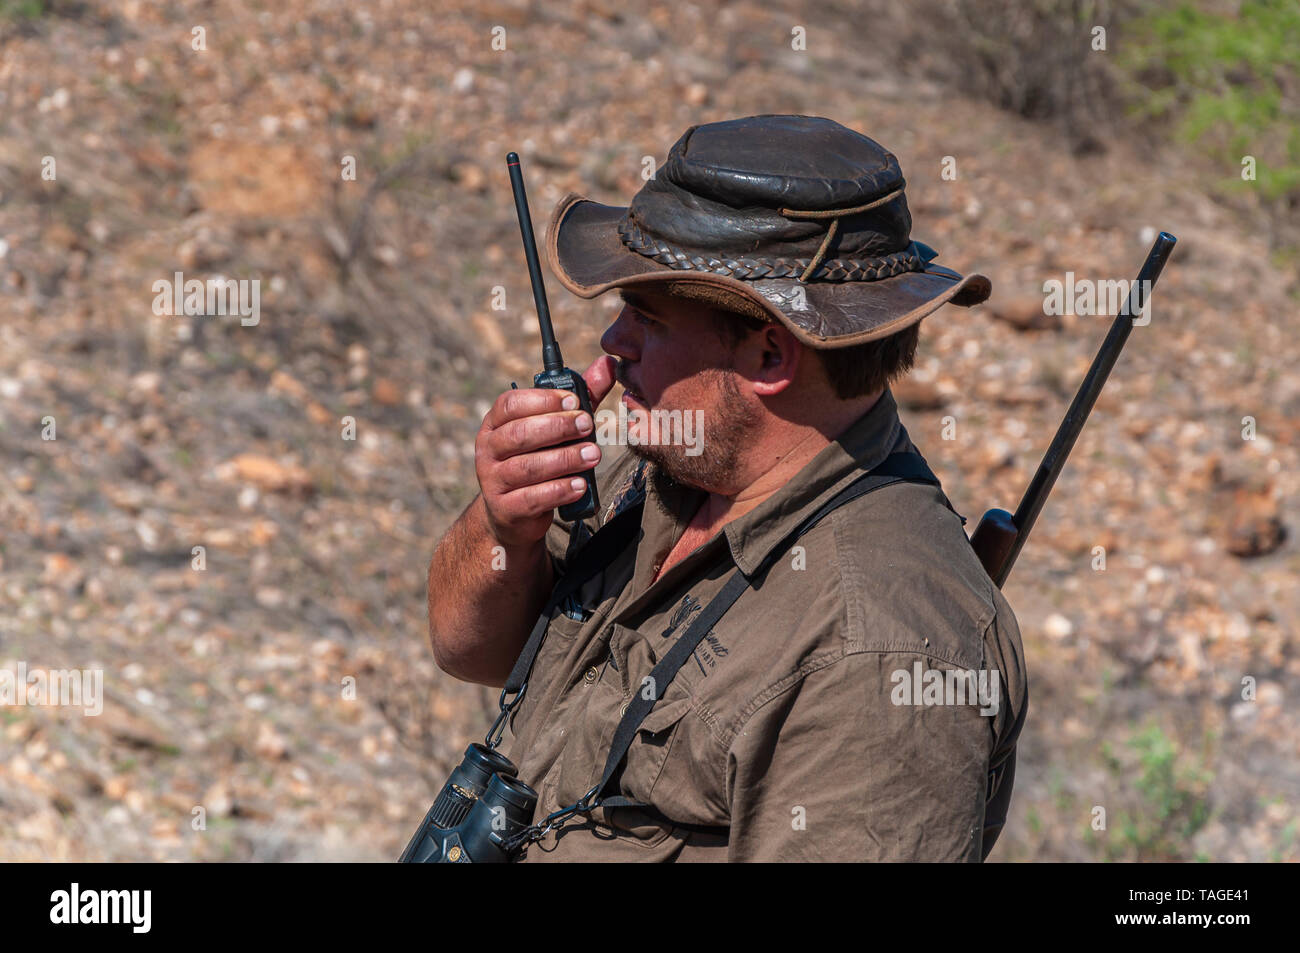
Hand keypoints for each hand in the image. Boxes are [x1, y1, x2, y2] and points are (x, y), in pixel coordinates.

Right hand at [474, 355, 616, 547]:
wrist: (513, 512)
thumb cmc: (539, 457)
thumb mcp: (556, 426)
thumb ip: (580, 397)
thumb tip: (608, 365)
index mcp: (496, 422)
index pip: (511, 404)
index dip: (543, 400)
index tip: (574, 401)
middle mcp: (488, 448)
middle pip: (520, 433)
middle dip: (558, 427)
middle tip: (589, 425)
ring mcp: (493, 480)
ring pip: (528, 467)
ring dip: (564, 459)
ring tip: (593, 455)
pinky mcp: (505, 508)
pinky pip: (532, 498)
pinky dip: (559, 491)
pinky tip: (580, 485)